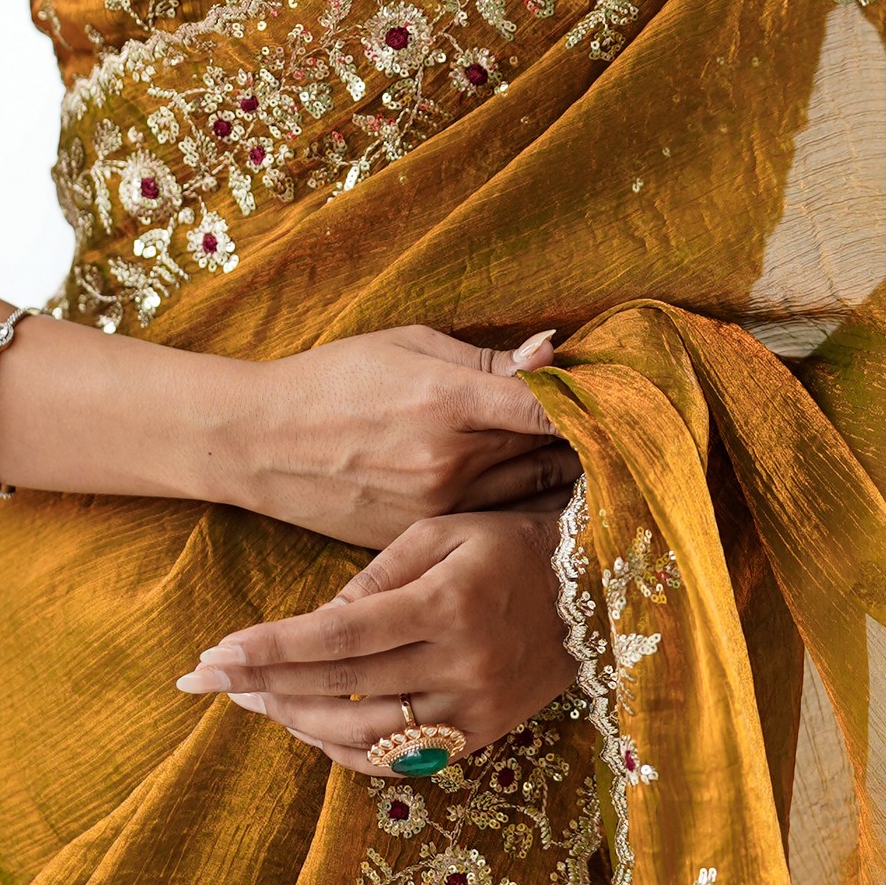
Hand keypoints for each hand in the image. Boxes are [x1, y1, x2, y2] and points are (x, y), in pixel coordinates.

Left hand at [174, 506, 580, 768]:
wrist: (596, 590)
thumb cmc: (508, 545)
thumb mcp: (442, 533)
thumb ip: (374, 577)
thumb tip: (314, 623)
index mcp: (446, 603)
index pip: (336, 636)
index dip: (268, 649)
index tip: (212, 654)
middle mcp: (461, 664)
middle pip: (339, 688)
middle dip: (263, 686)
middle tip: (206, 681)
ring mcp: (475, 709)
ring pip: (363, 736)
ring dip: (297, 721)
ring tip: (254, 700)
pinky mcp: (485, 735)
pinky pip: (401, 760)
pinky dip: (347, 750)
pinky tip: (311, 727)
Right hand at [195, 326, 578, 548]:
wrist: (258, 443)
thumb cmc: (333, 379)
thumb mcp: (407, 345)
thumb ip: (487, 360)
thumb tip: (555, 352)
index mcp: (449, 403)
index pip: (551, 409)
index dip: (596, 406)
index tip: (627, 401)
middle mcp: (449, 464)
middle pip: (550, 458)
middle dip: (586, 444)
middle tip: (615, 430)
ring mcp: (435, 510)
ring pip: (528, 498)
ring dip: (559, 481)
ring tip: (586, 464)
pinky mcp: (420, 539)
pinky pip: (490, 525)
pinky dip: (517, 511)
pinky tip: (532, 497)